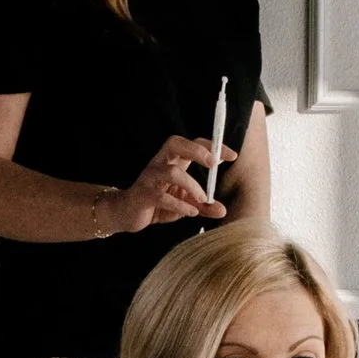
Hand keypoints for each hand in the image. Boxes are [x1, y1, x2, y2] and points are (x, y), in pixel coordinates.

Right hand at [108, 135, 233, 233]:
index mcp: (172, 161)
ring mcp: (149, 178)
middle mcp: (160, 164)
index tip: (232, 156)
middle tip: (214, 164)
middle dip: (197, 150)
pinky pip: (162, 196)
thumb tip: (223, 210)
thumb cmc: (157, 204)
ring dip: (192, 185)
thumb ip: (203, 206)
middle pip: (175, 143)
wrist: (126, 214)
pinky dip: (180, 205)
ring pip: (172, 172)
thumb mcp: (185, 204)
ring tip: (202, 199)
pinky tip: (191, 212)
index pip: (193, 143)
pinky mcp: (143, 195)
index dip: (212, 146)